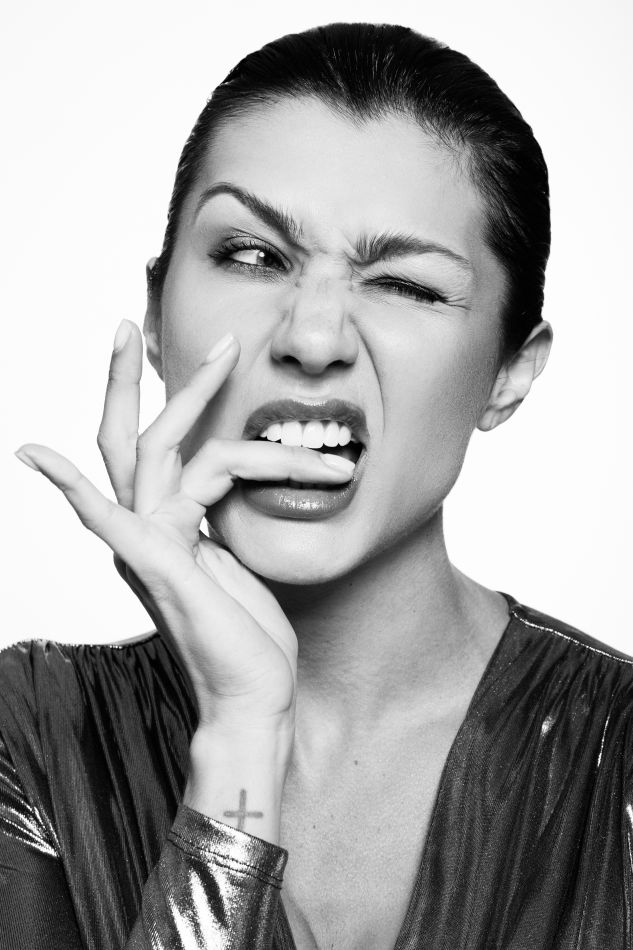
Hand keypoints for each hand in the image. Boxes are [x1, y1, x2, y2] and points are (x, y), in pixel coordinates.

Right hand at [14, 320, 354, 731]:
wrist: (253, 699)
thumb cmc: (250, 640)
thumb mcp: (241, 561)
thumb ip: (221, 520)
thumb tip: (230, 485)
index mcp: (166, 530)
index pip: (159, 452)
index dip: (176, 401)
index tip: (210, 357)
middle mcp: (147, 531)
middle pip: (133, 437)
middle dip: (140, 377)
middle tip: (133, 321)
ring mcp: (146, 545)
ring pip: (158, 451)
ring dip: (211, 408)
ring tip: (299, 424)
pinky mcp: (155, 563)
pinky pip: (106, 514)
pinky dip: (68, 485)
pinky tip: (32, 456)